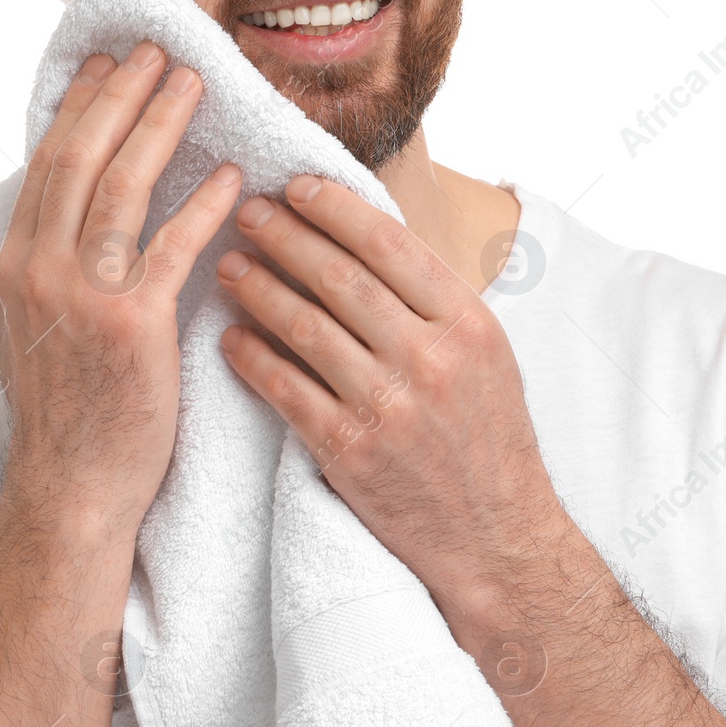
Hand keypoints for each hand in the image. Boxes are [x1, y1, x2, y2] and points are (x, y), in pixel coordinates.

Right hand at [0, 41, 242, 539]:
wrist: (69, 490)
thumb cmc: (64, 409)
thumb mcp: (30, 324)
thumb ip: (49, 261)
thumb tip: (74, 209)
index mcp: (14, 262)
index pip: (46, 162)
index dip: (79, 106)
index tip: (105, 62)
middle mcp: (38, 269)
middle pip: (80, 157)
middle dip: (120, 96)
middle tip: (155, 50)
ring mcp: (81, 296)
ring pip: (122, 187)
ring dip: (161, 127)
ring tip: (192, 83)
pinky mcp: (131, 327)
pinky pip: (172, 248)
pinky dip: (204, 206)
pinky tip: (233, 176)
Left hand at [214, 176, 567, 622]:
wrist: (497, 540)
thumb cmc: (489, 438)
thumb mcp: (487, 354)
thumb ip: (434, 300)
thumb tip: (366, 236)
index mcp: (468, 323)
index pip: (389, 243)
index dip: (334, 208)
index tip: (295, 186)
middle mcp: (430, 358)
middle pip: (339, 276)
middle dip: (284, 236)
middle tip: (246, 212)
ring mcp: (388, 407)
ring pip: (304, 326)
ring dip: (257, 288)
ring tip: (227, 265)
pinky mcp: (349, 452)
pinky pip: (284, 388)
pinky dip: (251, 356)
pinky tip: (231, 336)